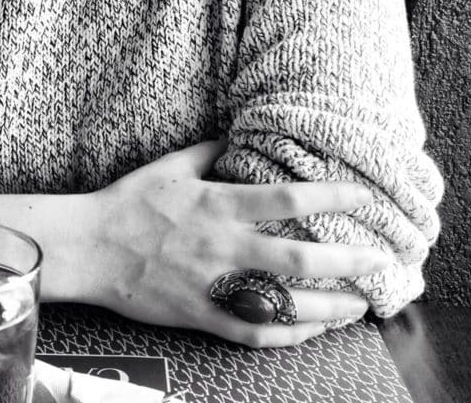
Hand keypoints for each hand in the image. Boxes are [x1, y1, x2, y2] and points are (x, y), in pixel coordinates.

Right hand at [86, 140, 388, 347]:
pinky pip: (255, 333)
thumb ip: (209, 150)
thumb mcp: (170, 165)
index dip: (331, 196)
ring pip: (285, 304)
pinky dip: (290, 335)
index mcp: (218, 203)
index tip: (364, 197)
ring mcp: (215, 285)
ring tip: (361, 305)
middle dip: (348, 260)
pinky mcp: (202, 315)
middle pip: (299, 256)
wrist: (90, 247)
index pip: (288, 197)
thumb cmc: (129, 201)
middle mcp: (223, 245)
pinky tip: (313, 329)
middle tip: (381, 260)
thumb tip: (239, 135)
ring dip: (331, 306)